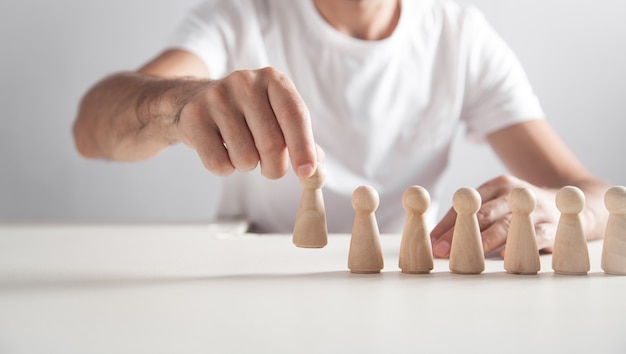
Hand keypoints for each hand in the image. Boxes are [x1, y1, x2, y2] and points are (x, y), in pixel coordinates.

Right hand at [177, 67, 318, 178]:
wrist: (195, 100)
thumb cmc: (248, 115)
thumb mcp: (278, 117)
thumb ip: (302, 140)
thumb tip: (315, 168)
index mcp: (273, 79)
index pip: (294, 115)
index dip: (303, 147)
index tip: (307, 173)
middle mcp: (245, 82)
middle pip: (272, 143)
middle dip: (275, 168)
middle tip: (271, 168)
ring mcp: (216, 97)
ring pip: (245, 158)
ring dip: (248, 166)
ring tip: (241, 150)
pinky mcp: (194, 117)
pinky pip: (219, 163)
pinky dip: (225, 169)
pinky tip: (222, 151)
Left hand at [430, 175, 560, 257]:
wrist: (575, 206)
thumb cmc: (522, 211)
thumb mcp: (499, 206)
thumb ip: (472, 219)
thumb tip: (436, 242)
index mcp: (497, 186)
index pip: (466, 206)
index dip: (446, 225)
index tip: (431, 242)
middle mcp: (515, 194)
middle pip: (483, 213)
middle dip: (459, 233)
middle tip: (441, 250)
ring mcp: (535, 208)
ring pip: (507, 223)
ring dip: (484, 241)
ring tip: (467, 254)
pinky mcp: (554, 225)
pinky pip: (536, 236)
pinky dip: (520, 245)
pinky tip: (505, 257)